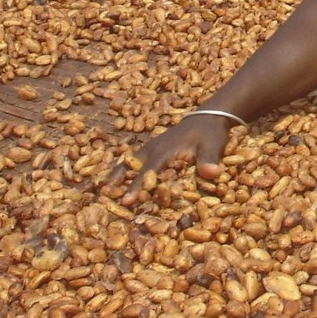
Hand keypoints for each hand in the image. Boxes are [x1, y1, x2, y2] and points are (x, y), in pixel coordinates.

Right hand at [114, 114, 234, 204]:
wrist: (209, 116)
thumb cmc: (210, 134)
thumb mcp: (214, 145)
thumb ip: (210, 160)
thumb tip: (212, 173)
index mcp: (166, 150)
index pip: (149, 171)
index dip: (138, 186)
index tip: (127, 201)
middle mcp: (154, 148)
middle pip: (132, 166)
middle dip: (119, 180)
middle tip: (103, 195)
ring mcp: (152, 147)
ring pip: (130, 161)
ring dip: (118, 174)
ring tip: (103, 188)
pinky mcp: (153, 147)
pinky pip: (134, 159)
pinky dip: (124, 168)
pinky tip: (116, 179)